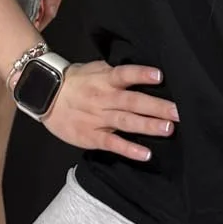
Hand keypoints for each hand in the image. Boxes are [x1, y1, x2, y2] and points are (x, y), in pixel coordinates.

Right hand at [42, 62, 178, 160]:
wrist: (44, 95)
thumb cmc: (75, 81)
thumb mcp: (94, 69)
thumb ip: (116, 72)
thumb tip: (144, 73)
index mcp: (104, 79)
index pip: (124, 74)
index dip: (141, 74)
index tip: (160, 76)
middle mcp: (103, 98)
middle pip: (132, 101)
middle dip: (156, 107)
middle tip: (178, 112)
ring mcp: (97, 118)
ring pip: (126, 122)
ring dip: (148, 126)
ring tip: (168, 129)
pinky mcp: (91, 136)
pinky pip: (112, 143)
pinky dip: (128, 149)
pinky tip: (145, 154)